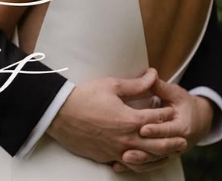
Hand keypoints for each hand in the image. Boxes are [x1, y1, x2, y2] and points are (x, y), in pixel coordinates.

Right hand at [47, 69, 184, 167]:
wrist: (58, 114)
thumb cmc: (83, 97)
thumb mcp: (111, 85)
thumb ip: (136, 84)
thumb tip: (153, 75)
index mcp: (131, 119)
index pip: (158, 119)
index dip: (167, 114)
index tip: (171, 111)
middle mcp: (127, 138)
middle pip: (159, 144)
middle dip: (172, 142)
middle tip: (181, 140)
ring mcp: (117, 150)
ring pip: (146, 158)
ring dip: (159, 156)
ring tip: (167, 153)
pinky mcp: (106, 157)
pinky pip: (127, 164)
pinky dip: (138, 162)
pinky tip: (141, 159)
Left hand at [112, 82, 214, 172]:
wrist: (196, 121)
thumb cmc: (183, 104)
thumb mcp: (174, 93)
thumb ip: (159, 86)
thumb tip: (149, 72)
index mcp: (182, 127)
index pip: (167, 130)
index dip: (155, 129)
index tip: (141, 127)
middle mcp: (176, 143)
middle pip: (158, 149)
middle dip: (143, 149)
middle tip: (126, 148)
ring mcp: (168, 151)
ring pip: (152, 159)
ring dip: (137, 160)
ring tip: (121, 158)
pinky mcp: (159, 156)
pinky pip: (147, 165)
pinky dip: (135, 166)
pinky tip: (119, 165)